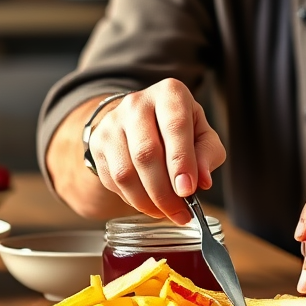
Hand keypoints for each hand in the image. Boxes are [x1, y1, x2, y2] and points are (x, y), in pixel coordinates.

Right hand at [86, 79, 225, 225]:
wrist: (143, 119)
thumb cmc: (180, 128)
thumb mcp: (203, 133)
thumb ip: (208, 154)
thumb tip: (202, 180)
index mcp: (170, 93)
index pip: (175, 127)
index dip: (181, 162)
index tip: (188, 190)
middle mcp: (137, 103)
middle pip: (146, 153)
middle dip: (164, 190)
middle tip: (180, 211)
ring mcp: (113, 122)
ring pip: (125, 172)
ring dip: (147, 201)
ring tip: (167, 212)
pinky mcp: (98, 143)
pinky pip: (112, 180)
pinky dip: (132, 199)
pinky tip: (148, 203)